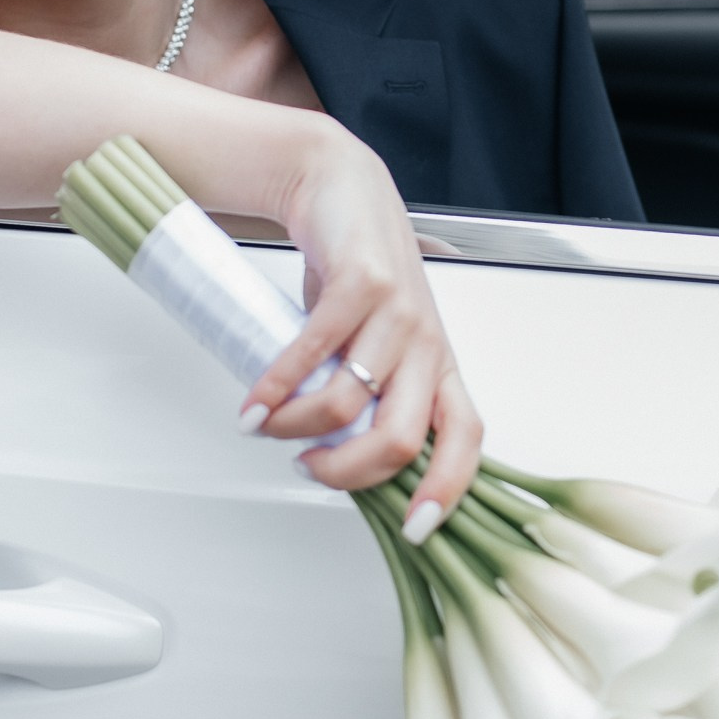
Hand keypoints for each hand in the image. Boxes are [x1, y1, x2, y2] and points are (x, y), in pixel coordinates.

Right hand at [237, 123, 480, 538]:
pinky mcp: (362, 282)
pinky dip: (276, 388)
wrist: (338, 186)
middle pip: (402, 439)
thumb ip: (361, 399)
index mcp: (438, 367)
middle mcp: (426, 344)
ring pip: (350, 403)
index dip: (447, 491)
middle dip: (346, 474)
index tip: (413, 531)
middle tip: (308, 470)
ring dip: (297, 429)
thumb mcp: (370, 345)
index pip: (465, 440)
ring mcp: (399, 313)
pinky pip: (315, 354)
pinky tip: (254, 403)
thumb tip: (334, 463)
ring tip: (267, 427)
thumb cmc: (354, 273)